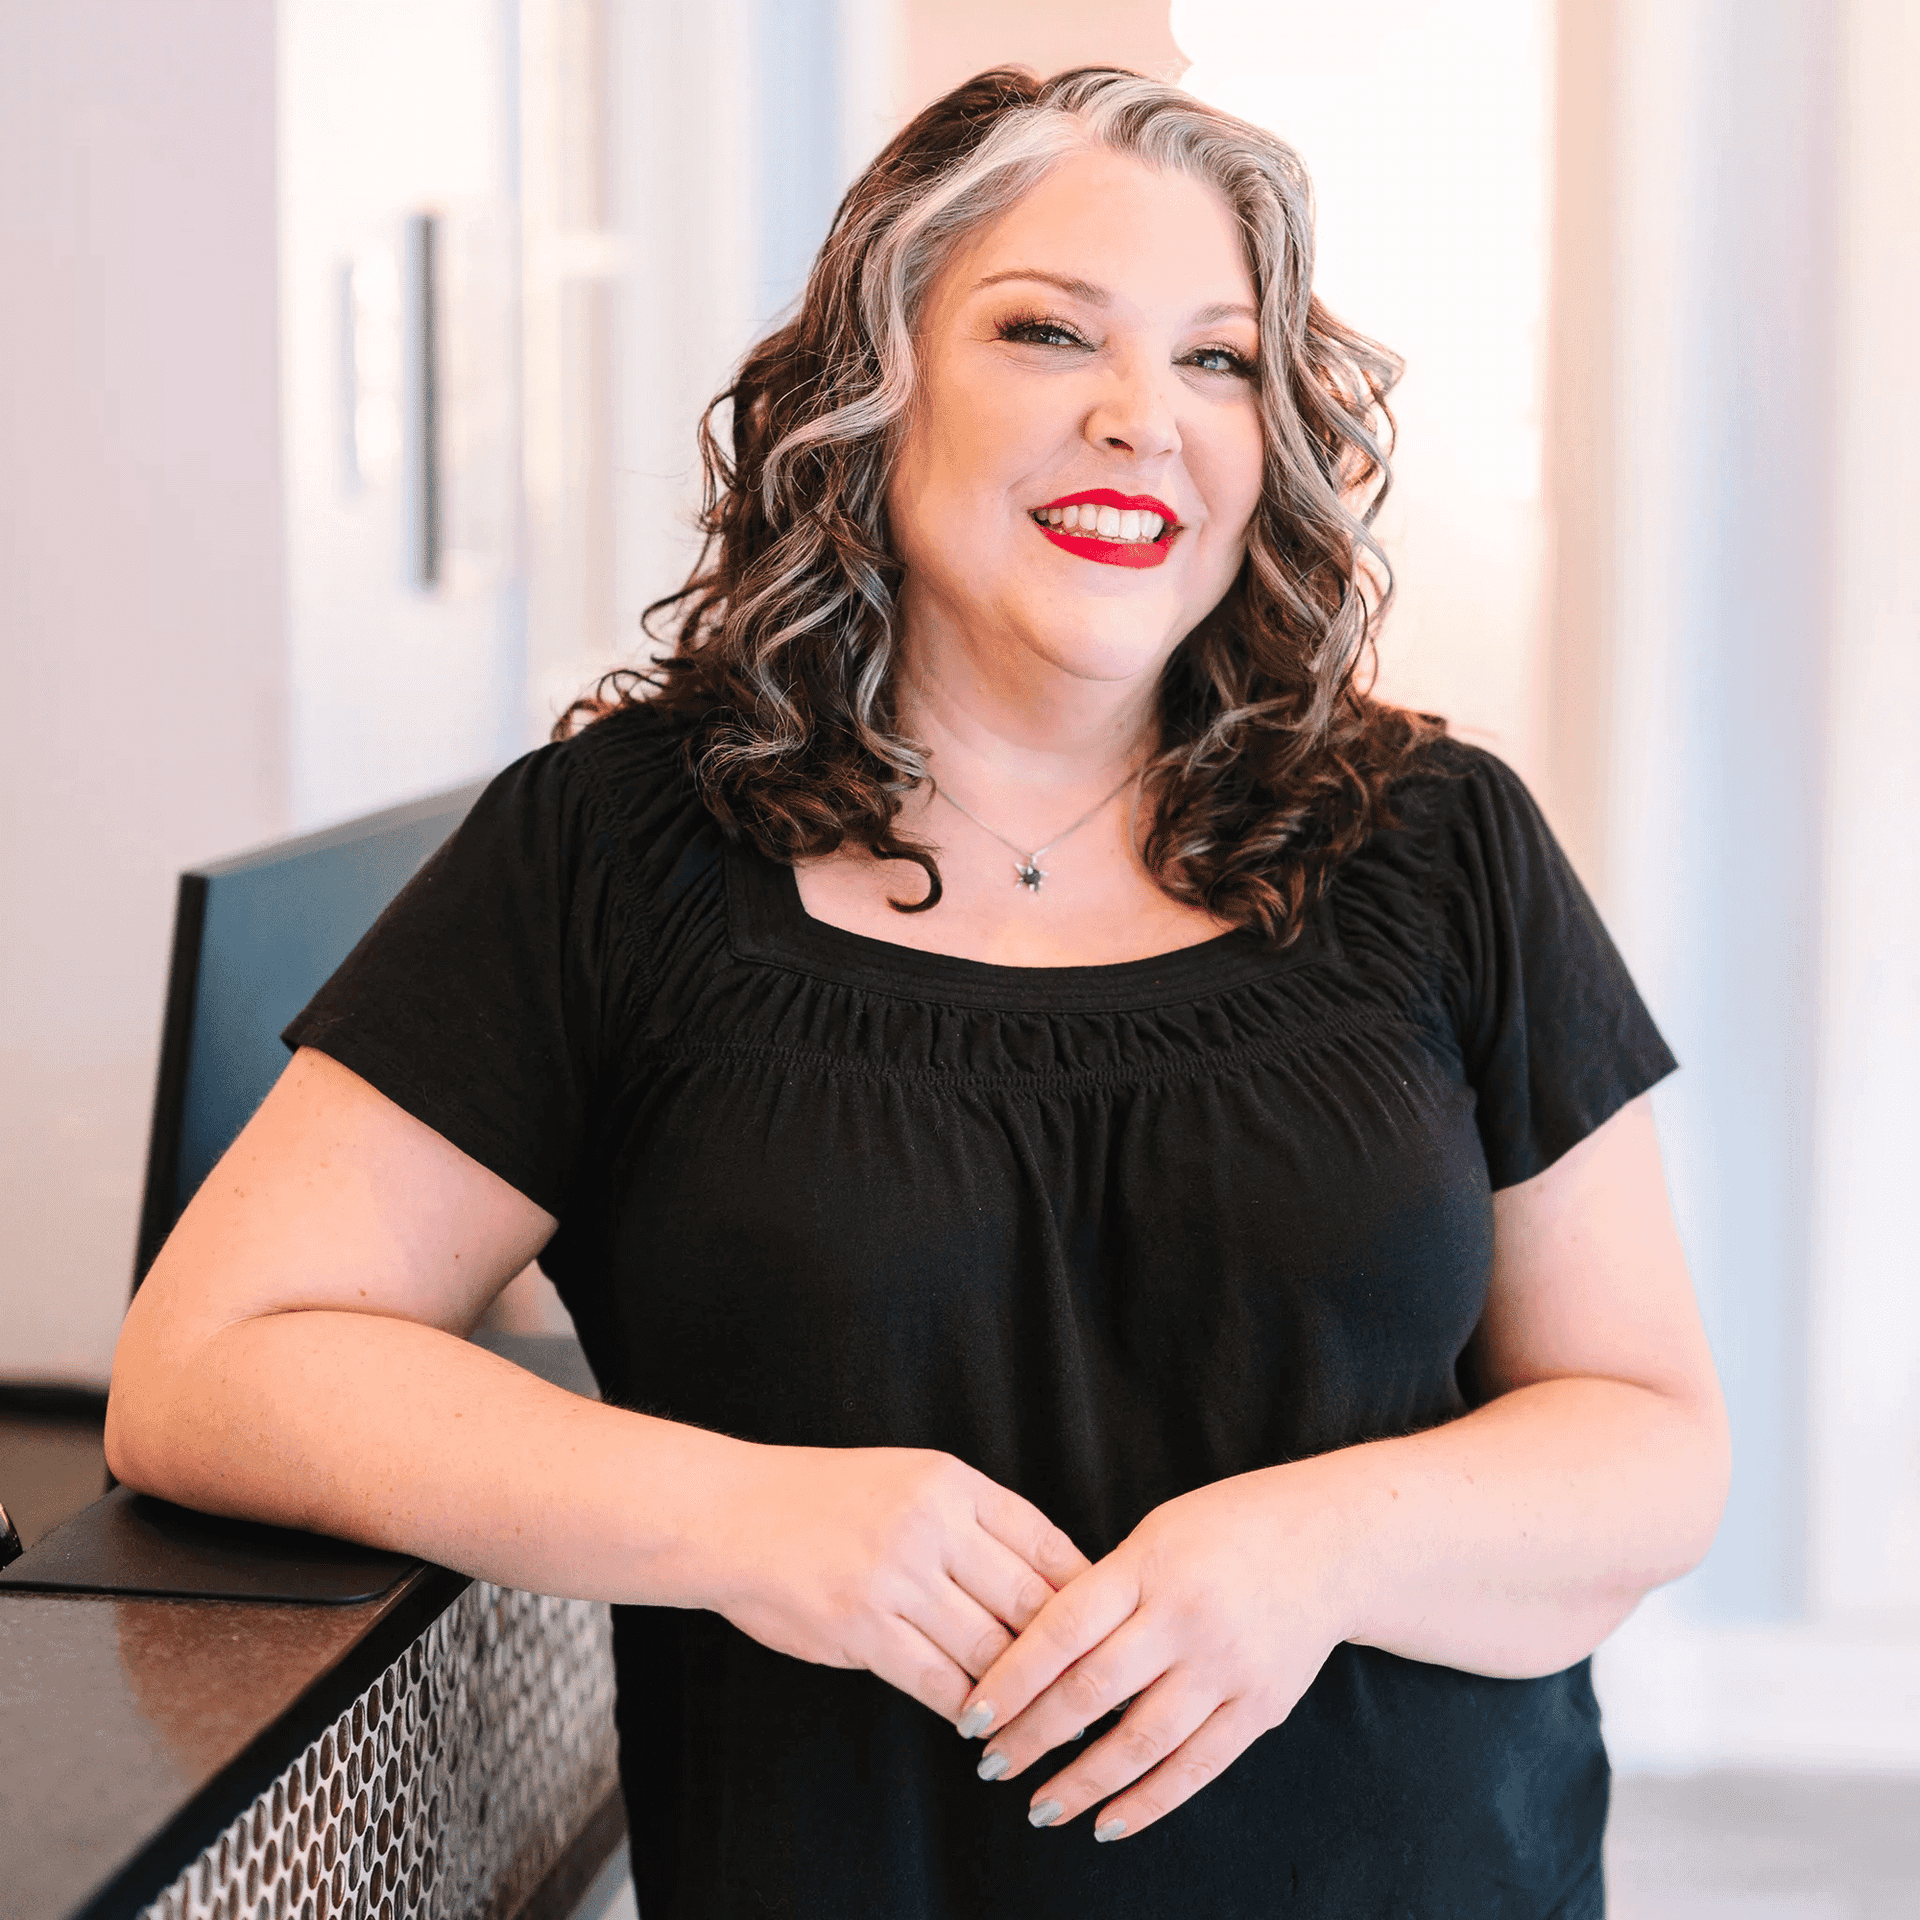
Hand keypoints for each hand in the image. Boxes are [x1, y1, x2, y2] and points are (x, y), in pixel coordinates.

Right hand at [699, 1444, 1092, 1724]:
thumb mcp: (908, 1480)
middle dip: (1066, 1652)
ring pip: (988, 1648)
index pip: (1043, 1541)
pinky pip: (937, 1681)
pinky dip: (967, 1709)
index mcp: (951, 1482)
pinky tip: (981, 1726)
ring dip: (1021, 1693)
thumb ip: (971, 1521)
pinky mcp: (862, 1628)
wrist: (733, 1514)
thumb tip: (1043, 1578)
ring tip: (1049, 1722)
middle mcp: (931, 1525)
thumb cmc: (825, 1499)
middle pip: (1027, 1600)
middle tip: (1098, 1690)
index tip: (1108, 1629)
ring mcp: (896, 1577)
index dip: (1083, 1592)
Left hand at [955, 1466, 1356, 1840]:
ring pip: (1140, 1743)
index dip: (1010, 1679)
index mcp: (1147, 1567)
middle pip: (1092, 1693)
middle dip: (1033, 1737)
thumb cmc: (1229, 1528)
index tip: (971, 1716)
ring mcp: (1227, 1667)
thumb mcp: (1157, 1533)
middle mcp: (1185, 1619)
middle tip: (990, 1765)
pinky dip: (1149, 1802)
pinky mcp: (1260, 1706)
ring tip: (1040, 1808)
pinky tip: (1108, 1823)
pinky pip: (1196, 1767)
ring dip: (1083, 1784)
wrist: (1334, 1541)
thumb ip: (1104, 1588)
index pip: (1061, 1630)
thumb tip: (1038, 1650)